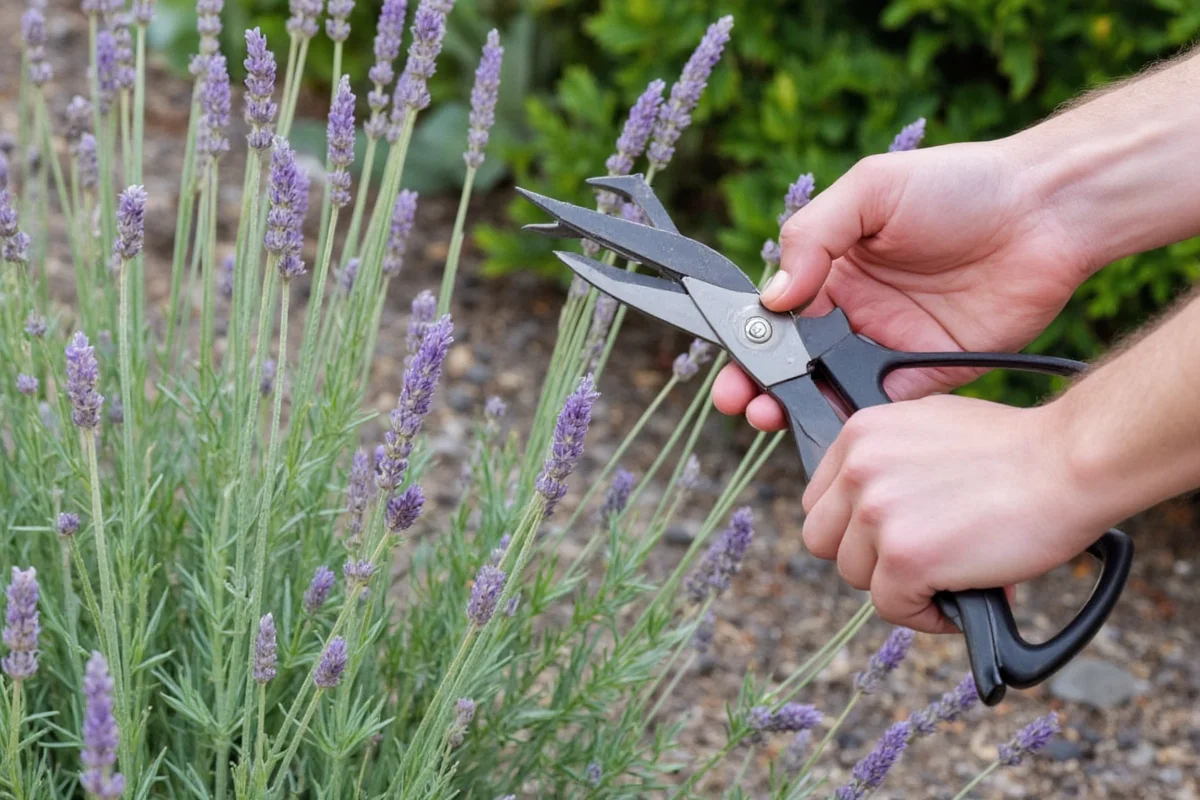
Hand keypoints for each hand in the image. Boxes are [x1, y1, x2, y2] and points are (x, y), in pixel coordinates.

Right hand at [712, 140, 1095, 428]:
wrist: (1048, 210)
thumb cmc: (960, 184)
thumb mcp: (872, 189)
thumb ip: (813, 236)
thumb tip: (772, 295)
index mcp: (833, 267)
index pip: (776, 313)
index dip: (748, 340)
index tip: (728, 364)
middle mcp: (855, 311)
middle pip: (794, 359)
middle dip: (761, 384)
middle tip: (742, 403)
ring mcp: (890, 345)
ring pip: (831, 388)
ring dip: (799, 407)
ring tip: (773, 417)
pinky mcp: (930, 373)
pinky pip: (885, 405)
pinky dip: (856, 418)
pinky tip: (834, 426)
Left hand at [800, 394, 1106, 632]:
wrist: (1069, 462)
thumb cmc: (1017, 449)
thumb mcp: (929, 430)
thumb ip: (890, 462)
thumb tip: (873, 508)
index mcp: (859, 433)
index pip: (819, 501)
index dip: (852, 528)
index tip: (886, 539)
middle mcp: (858, 468)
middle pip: (823, 541)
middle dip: (867, 558)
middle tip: (916, 561)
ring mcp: (876, 513)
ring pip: (857, 578)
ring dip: (900, 585)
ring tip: (951, 575)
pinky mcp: (905, 557)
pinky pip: (893, 607)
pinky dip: (927, 613)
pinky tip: (963, 596)